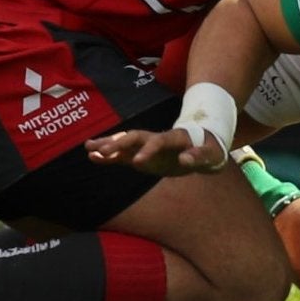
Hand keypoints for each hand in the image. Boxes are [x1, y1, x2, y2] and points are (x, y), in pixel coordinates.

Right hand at [84, 127, 227, 176]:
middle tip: (103, 150)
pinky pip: (123, 155)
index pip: (159, 141)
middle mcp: (156, 139)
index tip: (139, 162)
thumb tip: (185, 160)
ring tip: (88, 147)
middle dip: (119, 144)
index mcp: (174, 138)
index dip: (149, 150)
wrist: (203, 143)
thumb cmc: (210, 148)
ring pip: (125, 143)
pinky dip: (109, 156)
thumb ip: (198, 157)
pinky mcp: (142, 156)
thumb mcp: (211, 154)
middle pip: (135, 138)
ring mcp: (148, 146)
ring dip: (108, 144)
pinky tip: (93, 156)